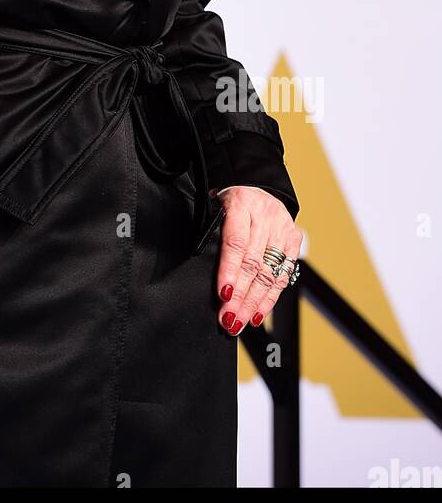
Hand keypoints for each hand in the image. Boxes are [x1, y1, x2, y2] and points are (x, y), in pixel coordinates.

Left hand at [214, 186, 302, 334]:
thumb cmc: (231, 199)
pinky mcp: (294, 240)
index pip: (236, 243)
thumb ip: (214, 233)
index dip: (229, 271)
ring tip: (239, 322)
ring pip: (268, 273)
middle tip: (228, 319)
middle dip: (240, 296)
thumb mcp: (216, 206)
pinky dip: (269, 298)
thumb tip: (208, 274)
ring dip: (253, 303)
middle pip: (253, 264)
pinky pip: (283, 275)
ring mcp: (283, 228)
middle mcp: (266, 216)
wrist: (257, 181)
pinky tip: (257, 314)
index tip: (223, 295)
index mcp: (242, 203)